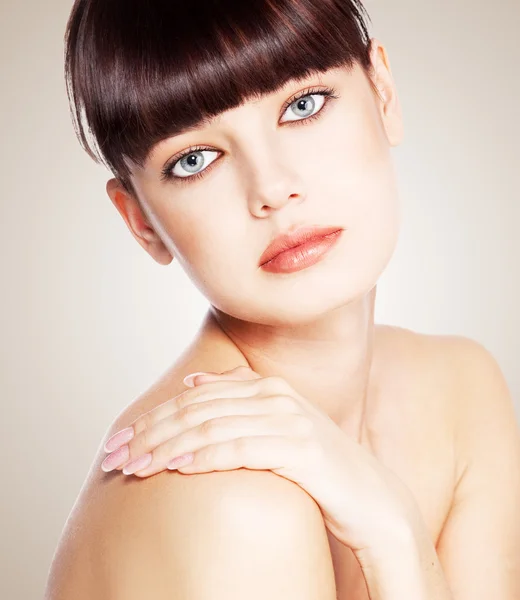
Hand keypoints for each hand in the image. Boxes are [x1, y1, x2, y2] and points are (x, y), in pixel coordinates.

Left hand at [101, 366, 419, 552]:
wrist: (372, 499)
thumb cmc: (317, 467)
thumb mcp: (277, 426)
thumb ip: (239, 400)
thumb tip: (194, 381)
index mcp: (268, 387)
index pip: (195, 398)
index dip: (153, 417)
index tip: (120, 439)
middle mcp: (277, 397)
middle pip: (197, 410)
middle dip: (151, 432)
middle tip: (115, 455)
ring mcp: (291, 421)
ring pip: (212, 428)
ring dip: (167, 447)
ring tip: (135, 465)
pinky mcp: (302, 449)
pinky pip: (242, 449)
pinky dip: (206, 457)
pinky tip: (178, 468)